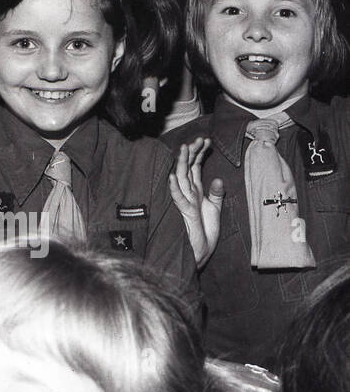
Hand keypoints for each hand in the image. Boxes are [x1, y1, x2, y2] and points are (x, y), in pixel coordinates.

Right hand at [168, 137, 224, 267]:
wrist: (201, 253)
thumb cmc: (205, 233)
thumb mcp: (215, 210)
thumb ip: (215, 194)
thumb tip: (217, 178)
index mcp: (196, 192)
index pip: (195, 168)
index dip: (199, 154)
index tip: (205, 140)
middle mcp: (189, 194)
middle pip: (187, 169)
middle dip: (191, 153)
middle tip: (198, 139)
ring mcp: (186, 203)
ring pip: (181, 179)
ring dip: (182, 164)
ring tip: (184, 149)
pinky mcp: (186, 214)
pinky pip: (179, 199)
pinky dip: (175, 188)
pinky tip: (173, 177)